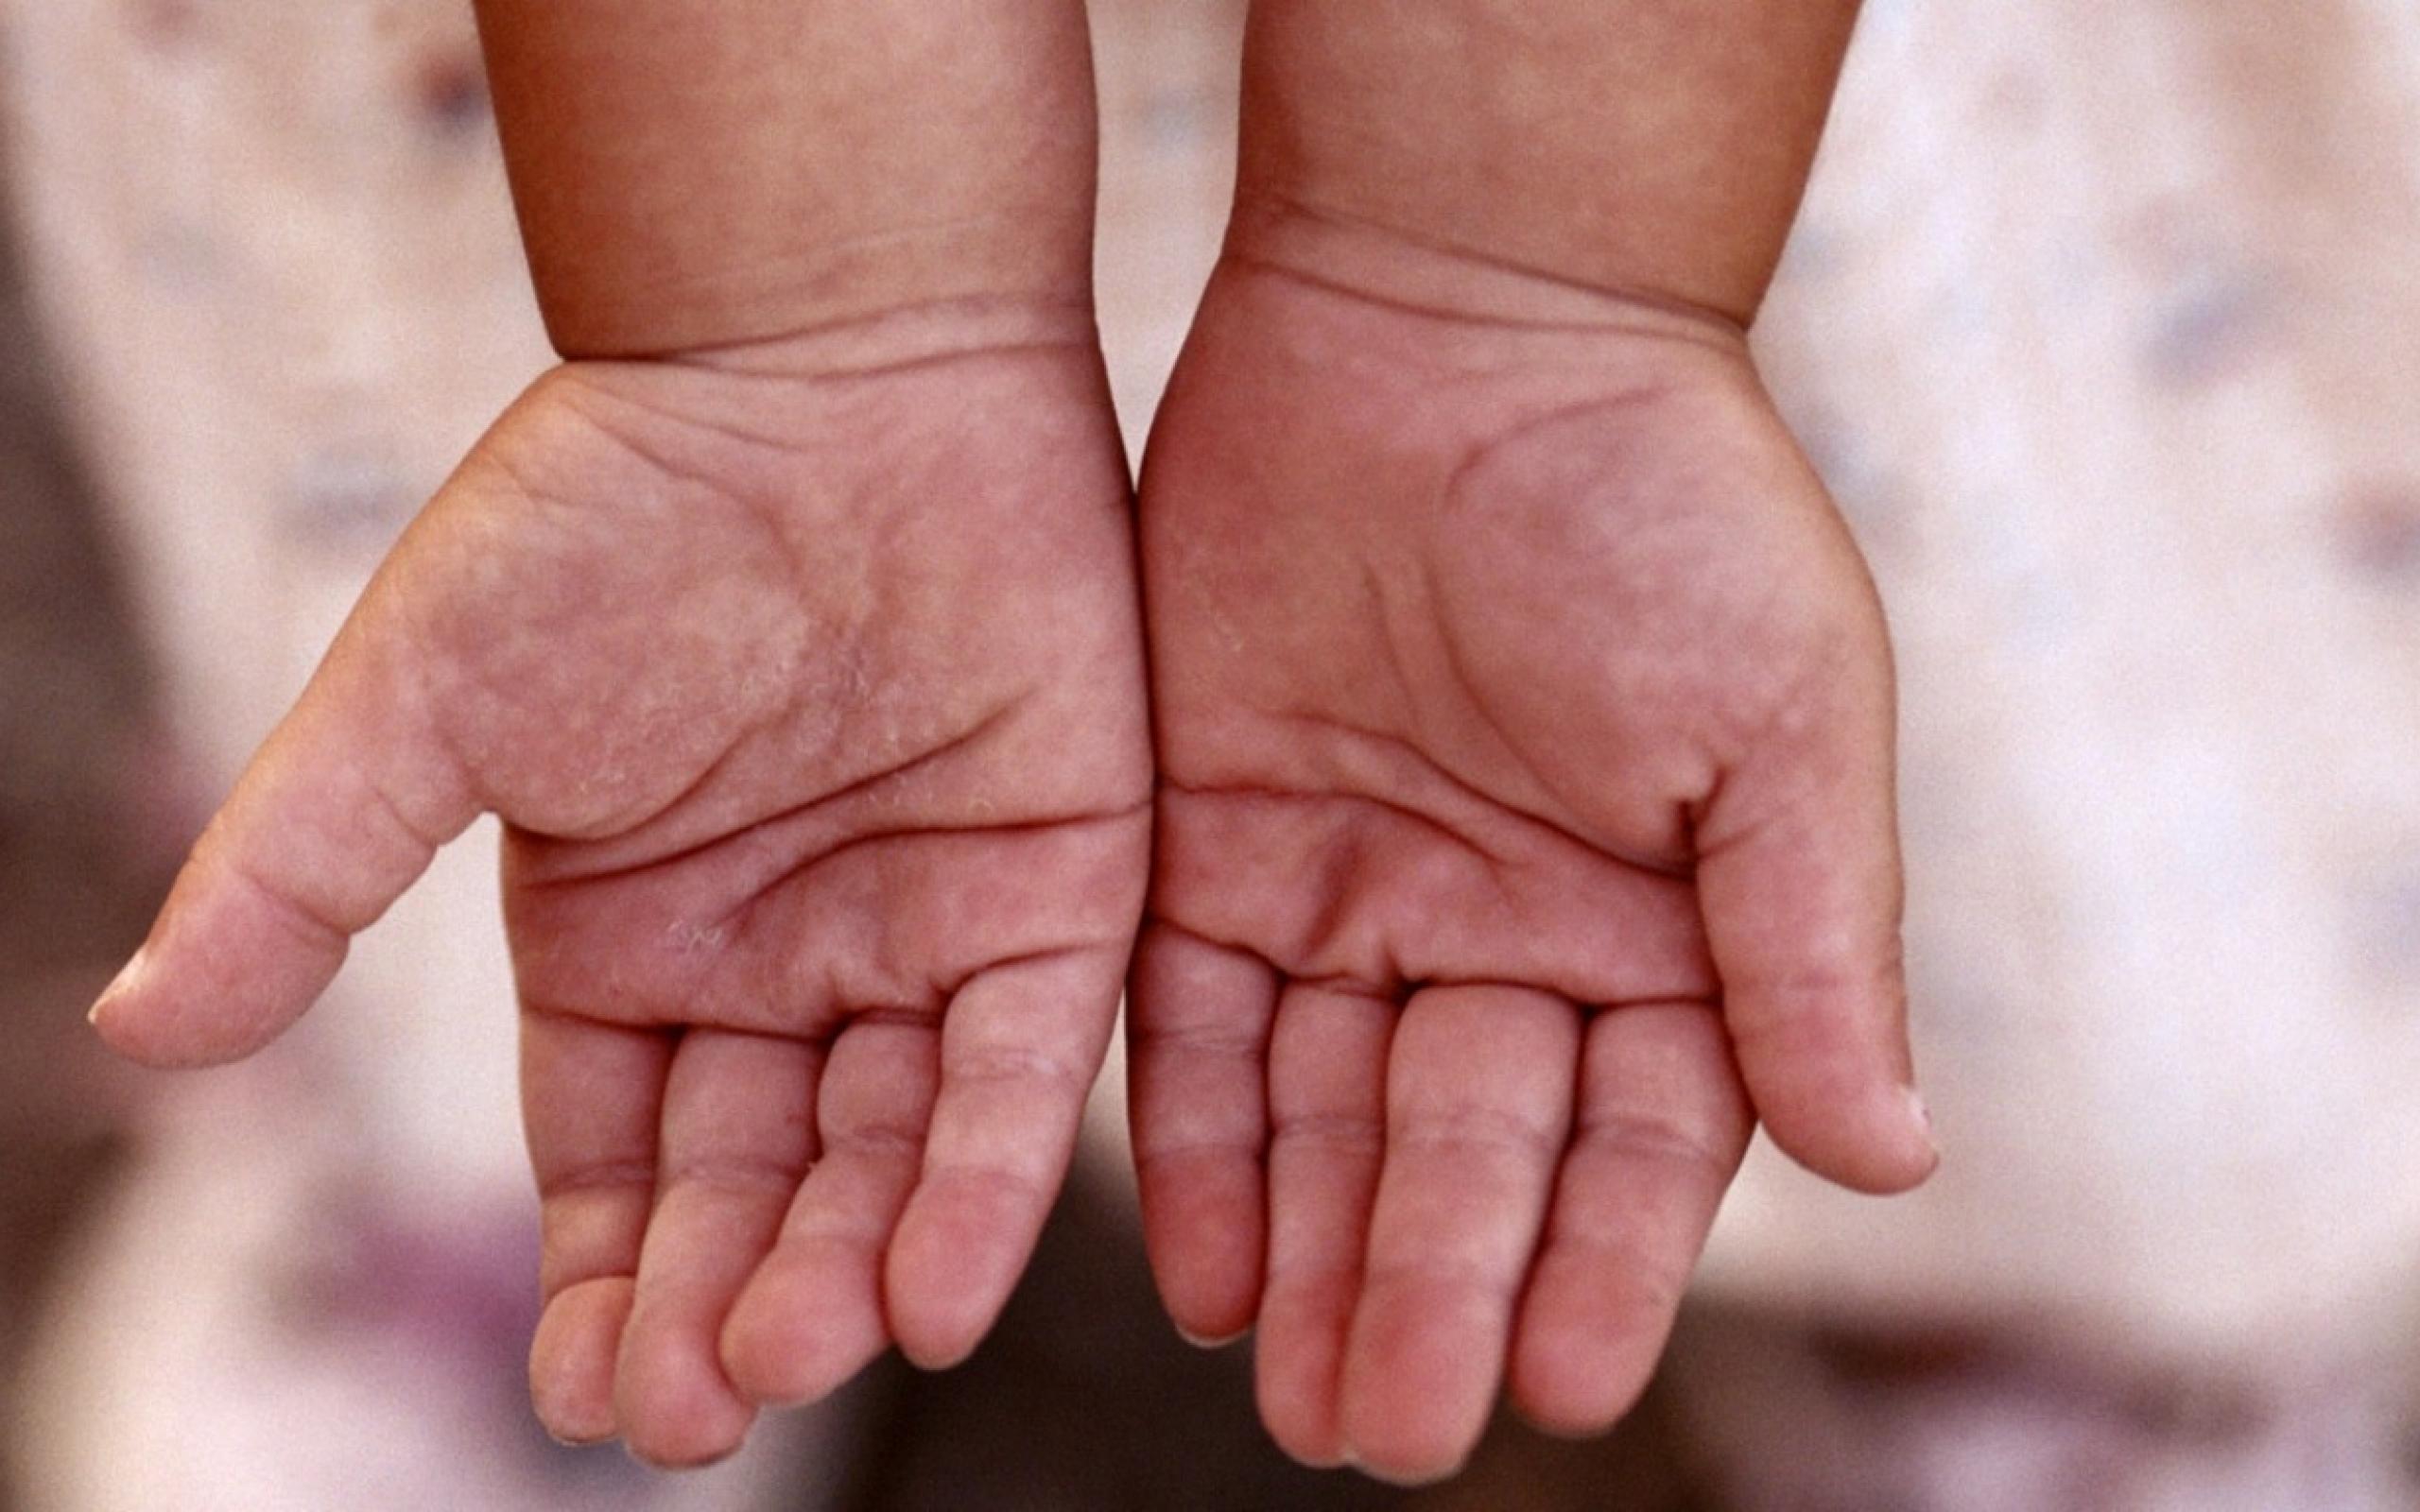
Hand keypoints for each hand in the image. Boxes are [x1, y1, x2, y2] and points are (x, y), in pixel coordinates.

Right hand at [88, 303, 1153, 1465]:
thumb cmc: (612, 506)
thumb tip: (137, 1037)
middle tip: (688, 1411)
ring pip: (889, 1148)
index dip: (602, 1277)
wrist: (828, 357)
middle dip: (719, 1301)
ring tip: (790, 1359)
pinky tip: (934, 1292)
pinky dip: (988, 1180)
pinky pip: (1024, 1064)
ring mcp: (923, 926)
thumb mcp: (427, 700)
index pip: (617, 1160)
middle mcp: (784, 958)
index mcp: (635, 940)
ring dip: (846, 1266)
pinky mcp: (1061, 881)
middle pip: (754, 1181)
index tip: (584, 1392)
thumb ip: (306, 873)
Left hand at [1128, 218, 1934, 1481]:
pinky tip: (1197, 1265)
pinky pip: (1195, 1023)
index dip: (1600, 1261)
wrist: (1461, 312)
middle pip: (1466, 1152)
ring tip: (1294, 1394)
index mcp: (1665, 928)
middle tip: (1387, 1427)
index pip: (1637, 1138)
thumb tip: (1893, 1162)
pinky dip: (1197, 1142)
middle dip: (1432, 1288)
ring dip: (1314, 1255)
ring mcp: (1356, 895)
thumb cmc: (1663, 497)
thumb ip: (1814, 940)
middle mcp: (1506, 939)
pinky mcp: (1219, 843)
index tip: (1560, 1384)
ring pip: (1329, 1117)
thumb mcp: (1779, 716)